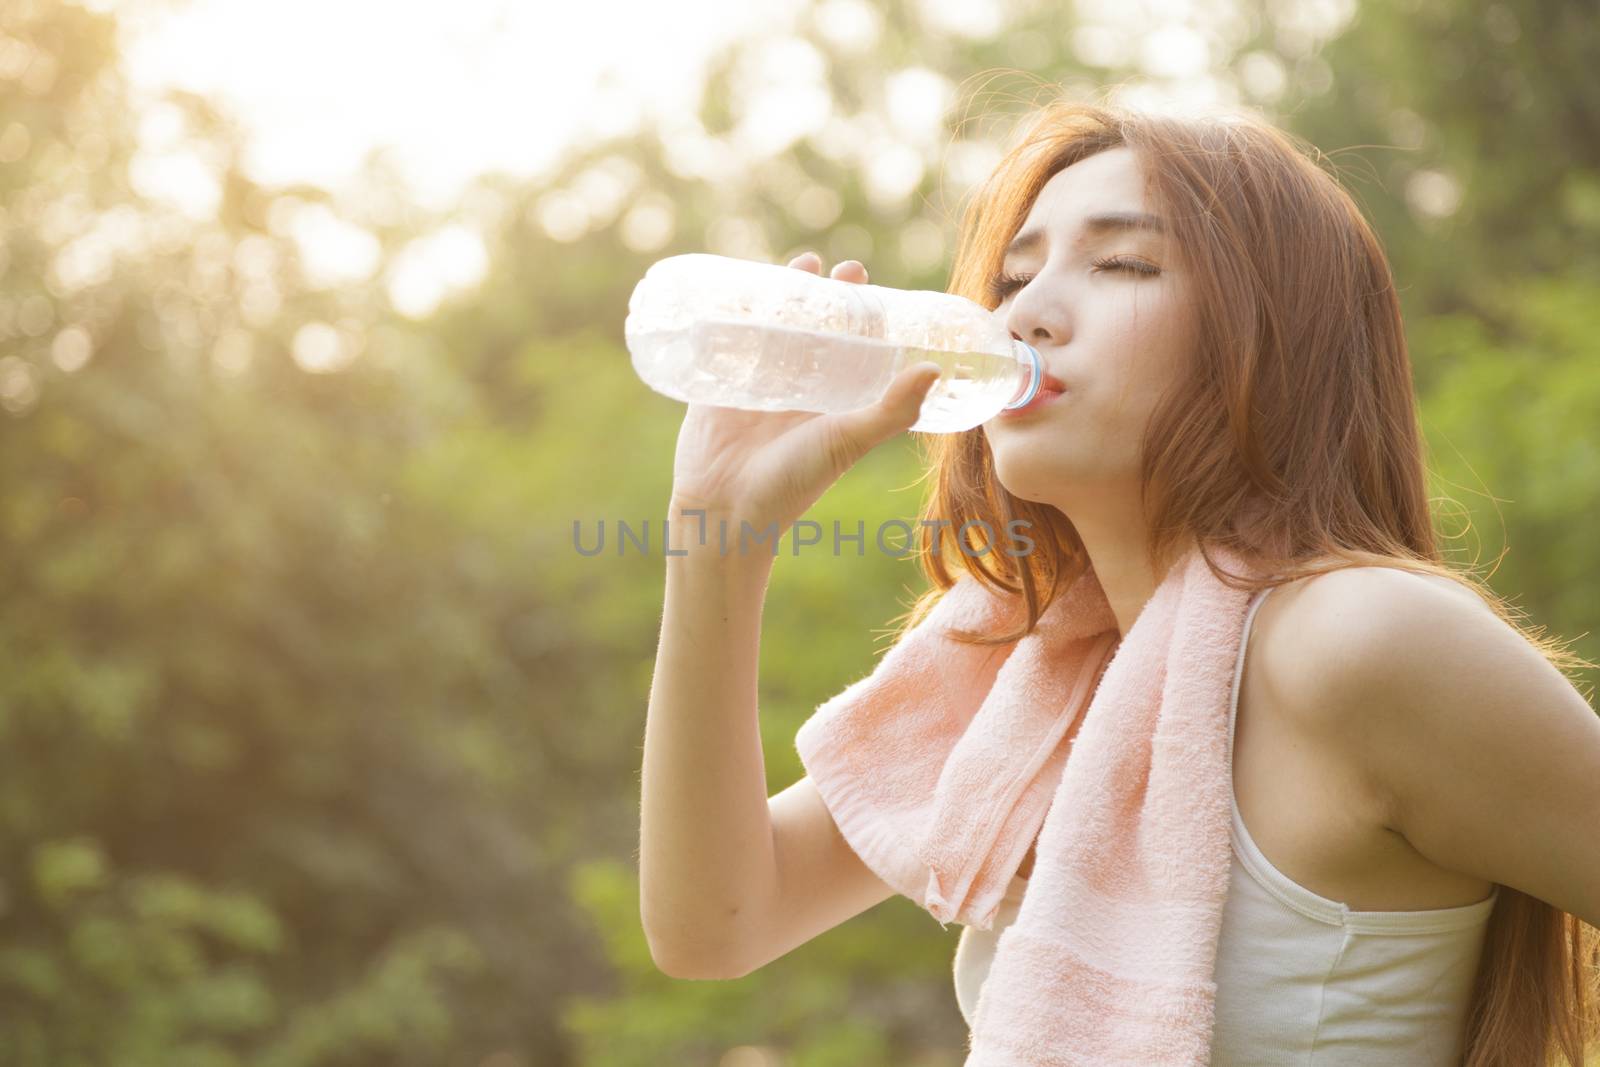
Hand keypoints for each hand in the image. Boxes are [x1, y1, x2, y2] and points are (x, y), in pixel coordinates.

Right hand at [668, 251, 941, 536]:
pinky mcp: (717, 385)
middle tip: (837, 268)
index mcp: (830, 401)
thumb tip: (933, 369)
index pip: (852, 347)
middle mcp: (797, 390)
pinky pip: (726, 341)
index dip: (862, 315)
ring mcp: (756, 385)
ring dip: (784, 296)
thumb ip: (891, 411)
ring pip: (772, 329)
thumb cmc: (792, 484)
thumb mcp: (848, 441)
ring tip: (801, 263)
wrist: (726, 512)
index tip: (871, 286)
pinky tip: (741, 285)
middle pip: (814, 330)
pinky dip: (732, 314)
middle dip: (826, 296)